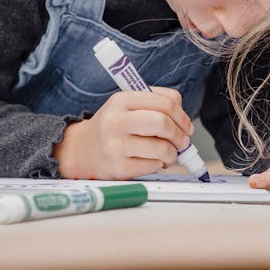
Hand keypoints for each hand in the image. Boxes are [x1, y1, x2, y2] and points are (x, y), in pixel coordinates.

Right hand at [53, 87, 194, 179]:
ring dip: (172, 153)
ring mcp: (116, 146)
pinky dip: (160, 164)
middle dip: (180, 135)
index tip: (187, 126)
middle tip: (183, 141)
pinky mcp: (119, 168)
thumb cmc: (114, 126)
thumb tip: (184, 119)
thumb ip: (155, 103)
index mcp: (121, 100)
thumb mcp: (127, 106)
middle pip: (163, 123)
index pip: (164, 102)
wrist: (83, 150)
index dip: (182, 116)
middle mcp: (115, 121)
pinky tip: (152, 161)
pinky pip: (153, 166)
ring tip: (167, 153)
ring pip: (162, 148)